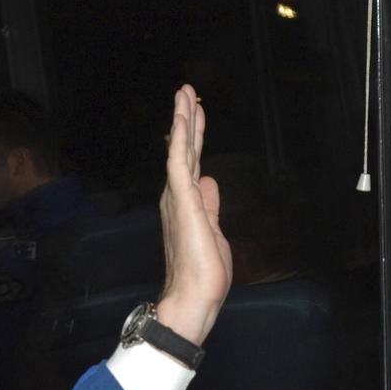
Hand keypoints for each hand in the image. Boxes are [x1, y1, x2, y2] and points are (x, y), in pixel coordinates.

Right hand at [157, 83, 232, 347]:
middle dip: (187, 119)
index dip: (195, 137)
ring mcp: (178, 198)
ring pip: (180, 150)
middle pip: (184, 151)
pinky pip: (179, 163)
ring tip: (185, 93)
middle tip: (188, 91)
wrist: (194, 298)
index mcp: (187, 204)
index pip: (192, 163)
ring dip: (183, 120)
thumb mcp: (213, 231)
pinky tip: (183, 119)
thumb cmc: (203, 273)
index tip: (196, 113)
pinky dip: (181, 140)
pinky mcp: (182, 202)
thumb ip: (211, 205)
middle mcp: (177, 197)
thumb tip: (210, 182)